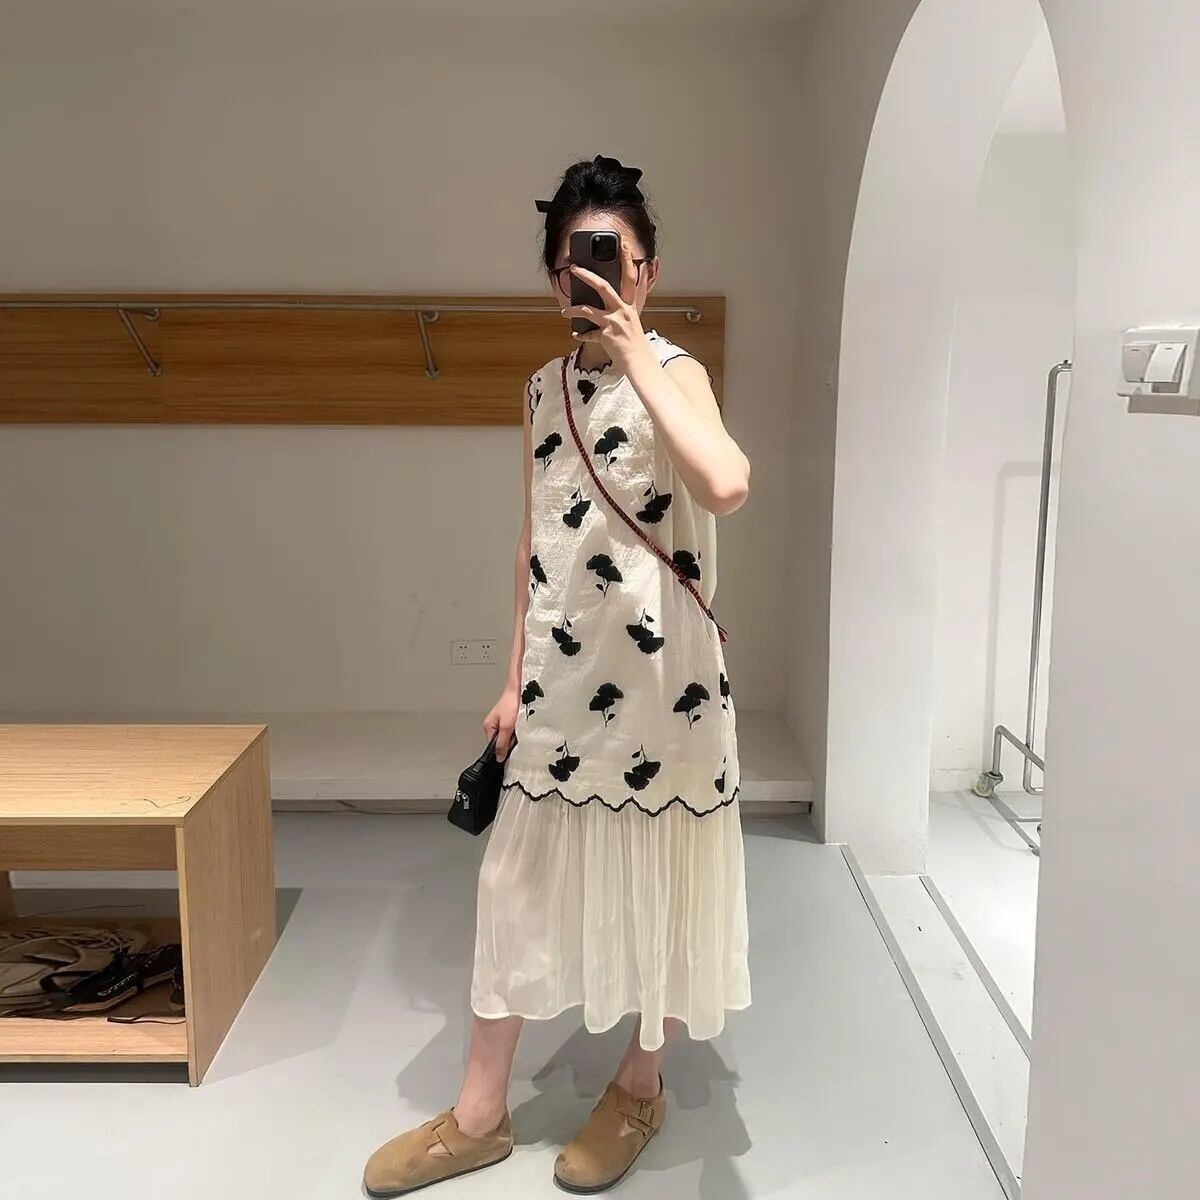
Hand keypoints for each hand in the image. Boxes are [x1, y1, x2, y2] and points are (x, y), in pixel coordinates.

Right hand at [483, 686, 518, 760]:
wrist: (521, 687)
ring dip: (517, 734)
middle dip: (511, 741)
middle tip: (517, 733)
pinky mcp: (511, 718)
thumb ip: (502, 743)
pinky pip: (515, 729)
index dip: (504, 749)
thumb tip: (499, 757)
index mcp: (488, 726)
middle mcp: (494, 724)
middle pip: (503, 742)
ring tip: (520, 726)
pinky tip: (523, 723)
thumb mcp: (506, 726)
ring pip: (510, 736)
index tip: (512, 747)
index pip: (494, 747)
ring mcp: (503, 721)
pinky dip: (520, 728)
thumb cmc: (511, 702)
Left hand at [562, 238, 651, 374]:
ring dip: (573, 310)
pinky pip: (588, 334)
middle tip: (575, 268)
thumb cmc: (635, 343)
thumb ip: (623, 309)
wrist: (639, 362)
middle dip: (587, 276)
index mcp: (630, 305)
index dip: (628, 259)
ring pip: (588, 311)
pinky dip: (581, 335)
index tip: (623, 244)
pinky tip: (576, 335)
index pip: (631, 277)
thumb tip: (609, 304)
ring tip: (565, 312)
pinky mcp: (605, 336)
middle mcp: (622, 311)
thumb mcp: (632, 321)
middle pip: (603, 287)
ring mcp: (613, 323)